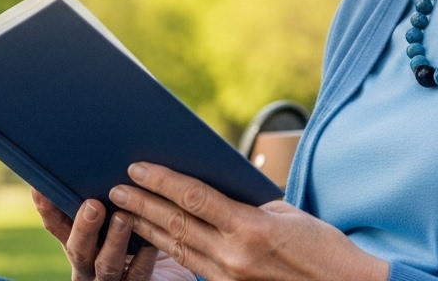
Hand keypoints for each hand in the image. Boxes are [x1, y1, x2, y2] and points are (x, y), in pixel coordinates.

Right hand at [32, 189, 191, 280]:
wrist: (166, 273)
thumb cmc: (137, 232)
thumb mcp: (114, 213)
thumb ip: (106, 195)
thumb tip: (102, 153)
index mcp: (79, 244)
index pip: (56, 227)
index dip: (48, 210)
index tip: (42, 188)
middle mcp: (88, 266)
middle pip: (77, 250)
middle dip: (83, 227)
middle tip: (92, 205)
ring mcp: (111, 280)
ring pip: (106, 265)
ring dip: (114, 241)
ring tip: (123, 218)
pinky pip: (139, 275)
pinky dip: (146, 257)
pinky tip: (152, 242)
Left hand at [108, 163, 389, 280]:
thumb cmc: (323, 248)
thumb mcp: (287, 215)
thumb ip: (247, 204)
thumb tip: (213, 189)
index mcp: (251, 228)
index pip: (193, 197)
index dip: (161, 181)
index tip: (137, 167)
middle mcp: (235, 256)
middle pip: (176, 224)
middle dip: (141, 204)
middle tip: (114, 188)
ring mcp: (229, 279)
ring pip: (177, 248)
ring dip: (146, 228)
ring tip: (122, 210)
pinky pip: (191, 266)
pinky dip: (168, 250)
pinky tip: (152, 238)